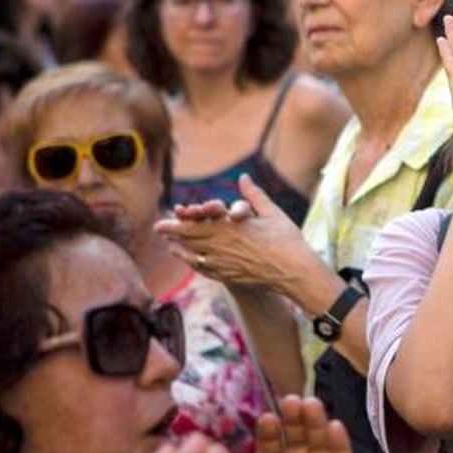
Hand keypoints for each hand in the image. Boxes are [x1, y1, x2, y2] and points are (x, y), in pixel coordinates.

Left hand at [156, 174, 309, 294]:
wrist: (294, 271)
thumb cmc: (286, 240)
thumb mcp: (272, 213)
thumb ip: (254, 195)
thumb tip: (243, 177)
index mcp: (232, 227)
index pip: (200, 221)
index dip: (182, 218)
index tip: (172, 212)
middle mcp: (223, 244)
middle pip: (191, 237)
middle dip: (173, 231)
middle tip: (158, 227)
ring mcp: (224, 262)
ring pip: (195, 253)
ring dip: (180, 247)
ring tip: (168, 243)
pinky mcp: (228, 275)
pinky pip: (204, 268)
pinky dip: (192, 262)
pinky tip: (187, 259)